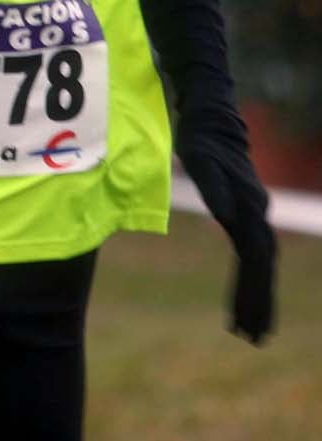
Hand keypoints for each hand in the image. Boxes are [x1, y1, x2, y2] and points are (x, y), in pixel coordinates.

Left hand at [179, 115, 276, 343]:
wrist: (212, 123)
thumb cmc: (201, 140)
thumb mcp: (200, 160)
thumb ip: (213, 186)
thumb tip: (225, 215)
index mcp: (248, 208)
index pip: (254, 260)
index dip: (251, 291)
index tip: (245, 320)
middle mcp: (256, 216)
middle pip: (263, 269)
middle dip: (259, 304)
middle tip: (254, 339)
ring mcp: (253, 216)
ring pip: (261, 265)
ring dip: (256, 297)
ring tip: (251, 330)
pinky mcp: (243, 216)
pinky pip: (250, 254)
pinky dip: (248, 278)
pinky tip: (242, 297)